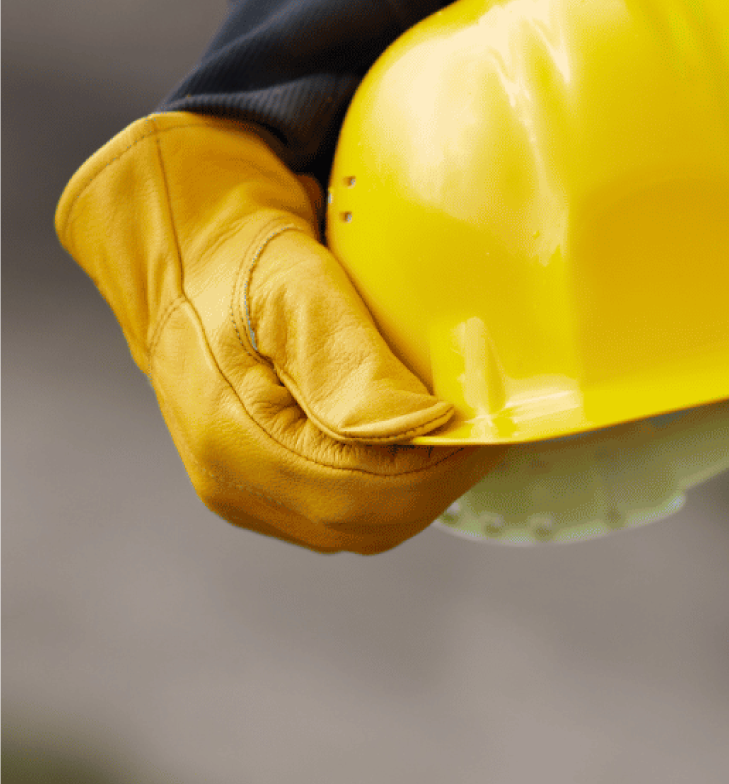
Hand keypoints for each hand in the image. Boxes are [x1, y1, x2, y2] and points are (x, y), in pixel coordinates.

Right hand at [55, 112, 500, 552]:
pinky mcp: (258, 490)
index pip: (363, 493)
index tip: (486, 428)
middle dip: (438, 482)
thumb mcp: (300, 287)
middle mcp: (232, 482)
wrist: (186, 258)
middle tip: (485, 433)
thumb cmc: (243, 256)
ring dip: (419, 491)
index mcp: (234, 438)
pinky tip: (417, 447)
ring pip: (359, 527)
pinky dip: (390, 489)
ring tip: (458, 439)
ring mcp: (241, 493)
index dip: (438, 470)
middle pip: (366, 522)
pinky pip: (341, 513)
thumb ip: (354, 364)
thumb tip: (426, 426)